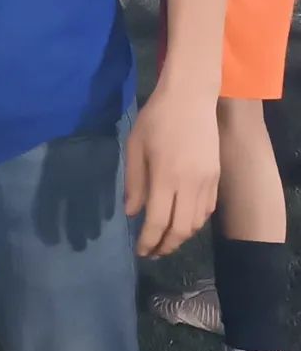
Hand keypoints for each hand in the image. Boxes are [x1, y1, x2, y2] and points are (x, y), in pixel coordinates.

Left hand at [125, 85, 219, 257]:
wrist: (191, 98)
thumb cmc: (156, 119)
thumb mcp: (135, 147)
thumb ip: (134, 182)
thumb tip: (132, 212)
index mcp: (165, 177)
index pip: (158, 222)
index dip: (148, 242)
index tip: (140, 251)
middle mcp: (189, 185)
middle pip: (181, 230)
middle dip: (166, 246)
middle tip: (153, 252)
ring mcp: (207, 182)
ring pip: (197, 223)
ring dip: (181, 237)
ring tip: (166, 240)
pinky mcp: (216, 177)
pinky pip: (207, 209)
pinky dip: (194, 222)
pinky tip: (182, 220)